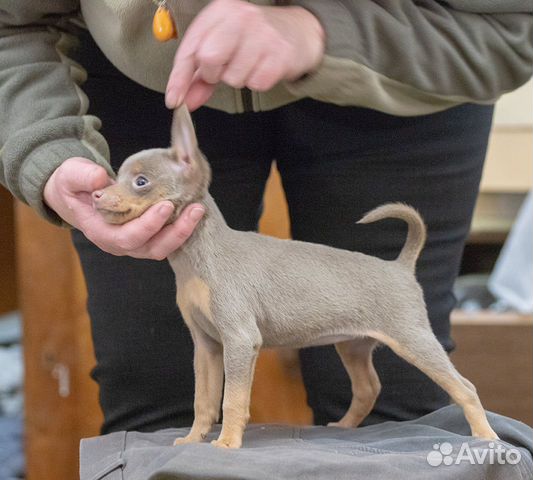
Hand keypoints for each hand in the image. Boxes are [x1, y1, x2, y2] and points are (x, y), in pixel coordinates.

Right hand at [43, 157, 204, 259]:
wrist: (75, 194)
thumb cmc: (73, 185)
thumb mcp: (70, 175)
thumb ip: (81, 176)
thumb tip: (100, 178)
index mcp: (101, 232)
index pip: (128, 237)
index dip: (148, 225)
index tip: (165, 206)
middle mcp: (120, 243)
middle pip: (152, 248)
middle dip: (176, 232)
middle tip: (194, 209)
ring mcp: (135, 242)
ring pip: (163, 247)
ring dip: (184, 231)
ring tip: (199, 209)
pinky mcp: (147, 235)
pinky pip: (167, 238)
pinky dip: (182, 227)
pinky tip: (194, 209)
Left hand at [165, 0, 324, 109]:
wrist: (299, 32)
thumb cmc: (253, 40)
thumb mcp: (223, 47)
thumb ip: (199, 75)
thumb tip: (183, 100)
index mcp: (219, 12)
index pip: (190, 48)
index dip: (179, 78)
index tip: (174, 100)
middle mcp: (240, 17)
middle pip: (209, 59)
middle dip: (213, 74)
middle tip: (226, 69)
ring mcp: (262, 34)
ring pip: (233, 77)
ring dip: (239, 79)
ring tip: (250, 64)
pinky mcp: (280, 54)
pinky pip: (256, 83)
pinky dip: (257, 82)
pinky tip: (264, 68)